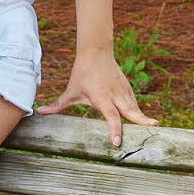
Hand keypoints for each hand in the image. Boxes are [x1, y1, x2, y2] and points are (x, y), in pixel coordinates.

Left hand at [36, 49, 157, 146]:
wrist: (96, 52)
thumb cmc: (82, 73)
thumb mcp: (70, 91)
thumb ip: (57, 105)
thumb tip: (40, 112)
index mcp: (101, 98)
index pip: (110, 116)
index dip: (114, 129)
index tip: (117, 141)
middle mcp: (115, 95)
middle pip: (131, 111)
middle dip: (142, 120)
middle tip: (154, 128)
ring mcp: (123, 91)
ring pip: (135, 107)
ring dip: (143, 118)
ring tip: (153, 129)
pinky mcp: (127, 88)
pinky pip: (134, 103)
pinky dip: (138, 112)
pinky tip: (143, 121)